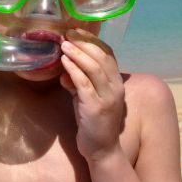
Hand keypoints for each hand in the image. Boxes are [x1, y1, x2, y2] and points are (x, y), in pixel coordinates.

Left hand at [59, 29, 124, 161]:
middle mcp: (116, 88)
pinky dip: (74, 70)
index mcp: (117, 83)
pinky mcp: (95, 107)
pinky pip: (84, 84)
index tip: (77, 31)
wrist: (102, 150)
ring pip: (94, 68)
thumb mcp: (85, 98)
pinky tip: (64, 62)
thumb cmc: (93, 122)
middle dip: (84, 42)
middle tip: (68, 33)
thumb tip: (66, 66)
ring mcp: (107, 98)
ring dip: (78, 53)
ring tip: (64, 44)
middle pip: (101, 57)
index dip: (93, 41)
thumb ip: (78, 82)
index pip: (108, 54)